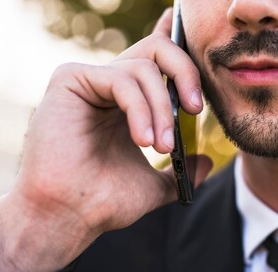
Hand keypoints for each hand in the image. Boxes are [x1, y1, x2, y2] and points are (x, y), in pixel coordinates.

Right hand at [0, 9, 211, 271]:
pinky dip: (140, 109)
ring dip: (161, 109)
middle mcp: (108, 86)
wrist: (70, 216)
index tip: (199, 104)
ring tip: (161, 146)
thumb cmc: (103, 202)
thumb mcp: (154, 185)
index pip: (161, 63)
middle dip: (185, 73)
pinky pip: (121, 80)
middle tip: (195, 109)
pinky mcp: (70, 79)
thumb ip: (181, 171)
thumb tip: (207, 162)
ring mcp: (88, 80)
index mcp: (127, 103)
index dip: (185, 65)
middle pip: (156, 48)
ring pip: (143, 68)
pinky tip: (143, 140)